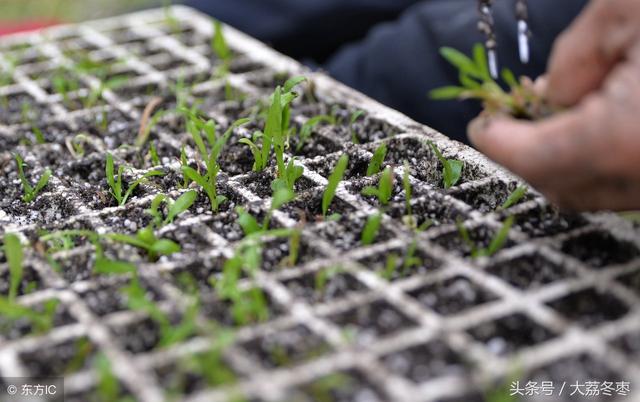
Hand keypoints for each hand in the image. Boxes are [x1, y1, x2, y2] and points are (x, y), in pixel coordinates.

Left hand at [468, 0, 639, 210]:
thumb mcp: (628, 9)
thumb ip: (572, 59)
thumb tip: (545, 96)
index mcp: (626, 139)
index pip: (535, 161)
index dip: (498, 142)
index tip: (482, 122)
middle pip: (562, 187)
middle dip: (526, 153)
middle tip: (513, 116)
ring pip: (595, 190)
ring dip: (564, 158)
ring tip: (561, 109)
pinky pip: (627, 183)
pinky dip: (601, 159)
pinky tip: (601, 119)